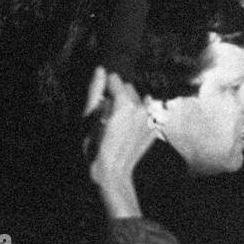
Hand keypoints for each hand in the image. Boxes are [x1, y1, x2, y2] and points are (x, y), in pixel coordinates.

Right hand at [86, 68, 157, 218]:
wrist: (113, 174)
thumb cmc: (95, 147)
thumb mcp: (88, 119)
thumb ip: (95, 91)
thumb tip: (101, 69)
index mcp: (125, 103)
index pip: (115, 80)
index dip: (104, 88)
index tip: (99, 102)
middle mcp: (142, 108)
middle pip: (128, 88)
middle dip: (117, 95)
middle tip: (106, 114)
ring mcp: (151, 118)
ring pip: (138, 99)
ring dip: (129, 105)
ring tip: (117, 123)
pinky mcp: (155, 127)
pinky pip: (146, 112)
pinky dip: (138, 116)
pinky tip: (129, 129)